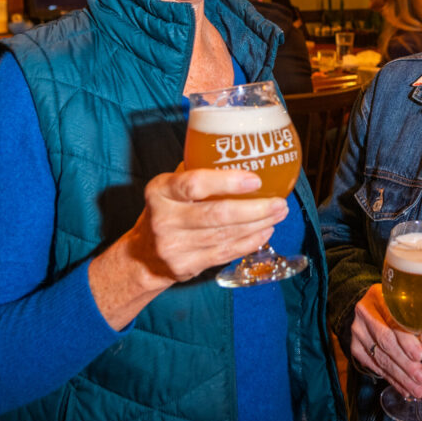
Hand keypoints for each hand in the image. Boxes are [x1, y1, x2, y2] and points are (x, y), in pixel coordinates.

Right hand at [89, 167, 288, 327]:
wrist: (142, 256)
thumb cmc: (166, 211)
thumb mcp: (170, 187)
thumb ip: (197, 172)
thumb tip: (243, 154)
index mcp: (161, 191)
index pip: (194, 184)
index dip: (227, 182)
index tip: (255, 180)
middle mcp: (164, 219)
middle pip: (217, 214)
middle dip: (254, 209)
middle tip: (279, 202)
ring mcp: (174, 246)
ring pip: (225, 236)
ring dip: (257, 225)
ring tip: (278, 214)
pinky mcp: (186, 266)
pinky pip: (225, 253)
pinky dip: (249, 242)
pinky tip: (265, 231)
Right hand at [350, 284, 421, 397]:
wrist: (370, 307)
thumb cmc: (395, 307)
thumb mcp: (406, 308)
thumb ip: (416, 326)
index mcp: (378, 297)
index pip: (392, 322)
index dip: (406, 340)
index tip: (420, 355)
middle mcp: (364, 314)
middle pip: (385, 342)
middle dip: (405, 364)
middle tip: (421, 378)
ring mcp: (357, 332)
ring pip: (380, 358)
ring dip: (401, 377)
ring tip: (417, 390)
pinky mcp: (355, 348)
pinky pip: (375, 367)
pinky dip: (392, 379)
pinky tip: (404, 388)